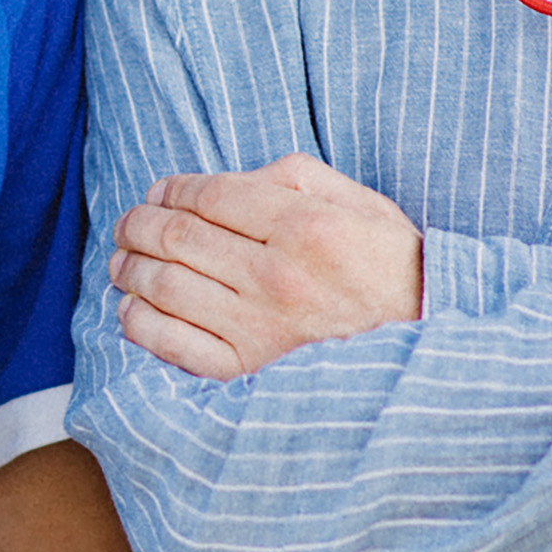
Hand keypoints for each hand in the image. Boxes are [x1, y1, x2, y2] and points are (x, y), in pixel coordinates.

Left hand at [109, 152, 422, 378]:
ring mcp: (260, 329)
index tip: (158, 192)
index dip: (171, 189)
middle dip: (139, 224)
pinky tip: (133, 309)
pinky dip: (142, 323)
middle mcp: (277, 276)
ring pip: (167, 287)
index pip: (210, 197)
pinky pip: (175, 345)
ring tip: (122, 261)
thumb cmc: (392, 269)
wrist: (428, 346)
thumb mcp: (359, 203)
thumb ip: (291, 180)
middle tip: (128, 224)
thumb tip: (226, 182)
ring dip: (131, 269)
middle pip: (178, 239)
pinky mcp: (250, 372)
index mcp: (305, 227)